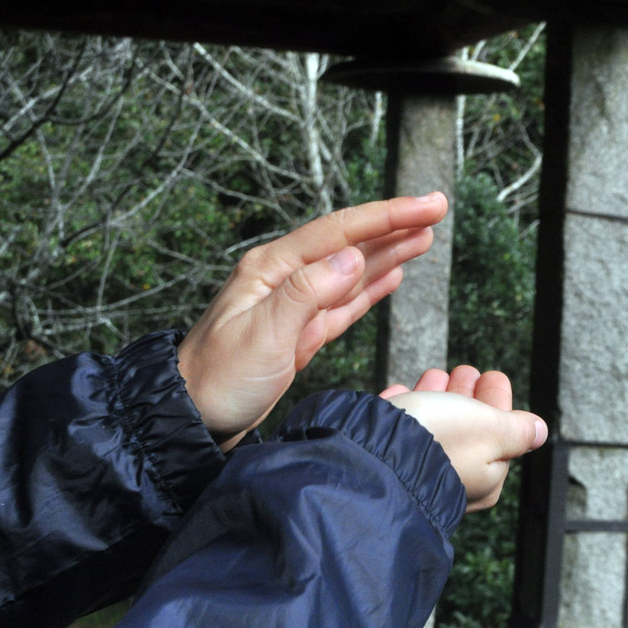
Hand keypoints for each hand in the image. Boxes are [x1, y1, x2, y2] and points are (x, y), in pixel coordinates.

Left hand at [178, 194, 446, 450]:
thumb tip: (351, 258)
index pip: (339, 232)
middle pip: (349, 244)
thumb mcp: (262, 335)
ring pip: (352, 272)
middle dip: (394, 226)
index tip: (426, 207)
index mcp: (272, 269)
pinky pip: (345, 303)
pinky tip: (392, 273)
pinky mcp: (301, 334)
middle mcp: (284, 279)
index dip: (387, 217)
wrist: (190, 420)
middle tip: (437, 209)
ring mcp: (294, 306)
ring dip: (389, 252)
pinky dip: (371, 288)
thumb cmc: (217, 379)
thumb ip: (306, 293)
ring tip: (425, 236)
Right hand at [382, 366, 547, 511]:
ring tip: (433, 375)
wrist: (373, 455)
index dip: (497, 399)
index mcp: (487, 477)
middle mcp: (454, 479)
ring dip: (435, 397)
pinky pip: (398, 430)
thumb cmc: (439, 441)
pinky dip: (402, 409)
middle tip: (464, 370)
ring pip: (432, 427)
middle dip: (466, 395)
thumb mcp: (491, 428)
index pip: (501, 433)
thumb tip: (540, 432)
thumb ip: (517, 430)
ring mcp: (418, 470)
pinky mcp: (383, 460)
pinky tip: (400, 393)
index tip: (492, 375)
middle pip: (467, 429)